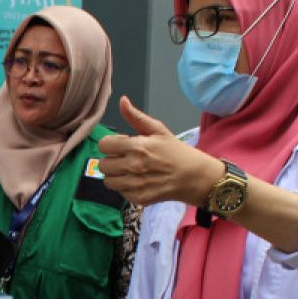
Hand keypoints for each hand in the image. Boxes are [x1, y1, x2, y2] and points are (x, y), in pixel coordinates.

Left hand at [97, 96, 225, 207]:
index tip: (121, 145)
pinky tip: (139, 181)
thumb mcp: (158, 130)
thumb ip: (136, 117)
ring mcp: (135, 184)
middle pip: (103, 164)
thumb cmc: (176, 151)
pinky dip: (125, 187)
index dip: (111, 144)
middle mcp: (133, 166)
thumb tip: (122, 100)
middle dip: (112, 160)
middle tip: (126, 159)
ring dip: (116, 175)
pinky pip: (119, 192)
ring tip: (131, 171)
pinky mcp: (138, 198)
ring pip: (108, 180)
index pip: (103, 145)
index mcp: (137, 146)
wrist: (194, 177)